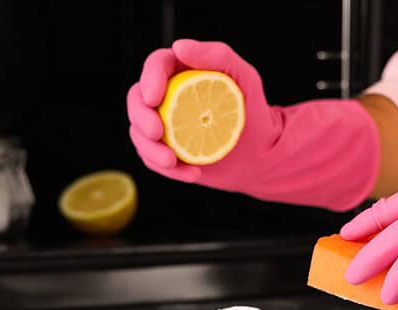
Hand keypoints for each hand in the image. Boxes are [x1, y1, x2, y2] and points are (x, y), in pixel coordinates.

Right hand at [127, 39, 282, 186]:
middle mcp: (167, 95)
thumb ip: (217, 56)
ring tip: (174, 162)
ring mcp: (163, 124)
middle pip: (136, 99)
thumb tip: (179, 46)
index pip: (156, 65)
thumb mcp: (244, 78)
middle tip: (157, 133)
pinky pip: (152, 160)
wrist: (261, 152)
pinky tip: (192, 174)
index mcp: (181, 71)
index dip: (149, 79)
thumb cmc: (253, 110)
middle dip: (140, 117)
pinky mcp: (165, 150)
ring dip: (150, 150)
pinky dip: (168, 170)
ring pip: (138, 132)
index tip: (154, 98)